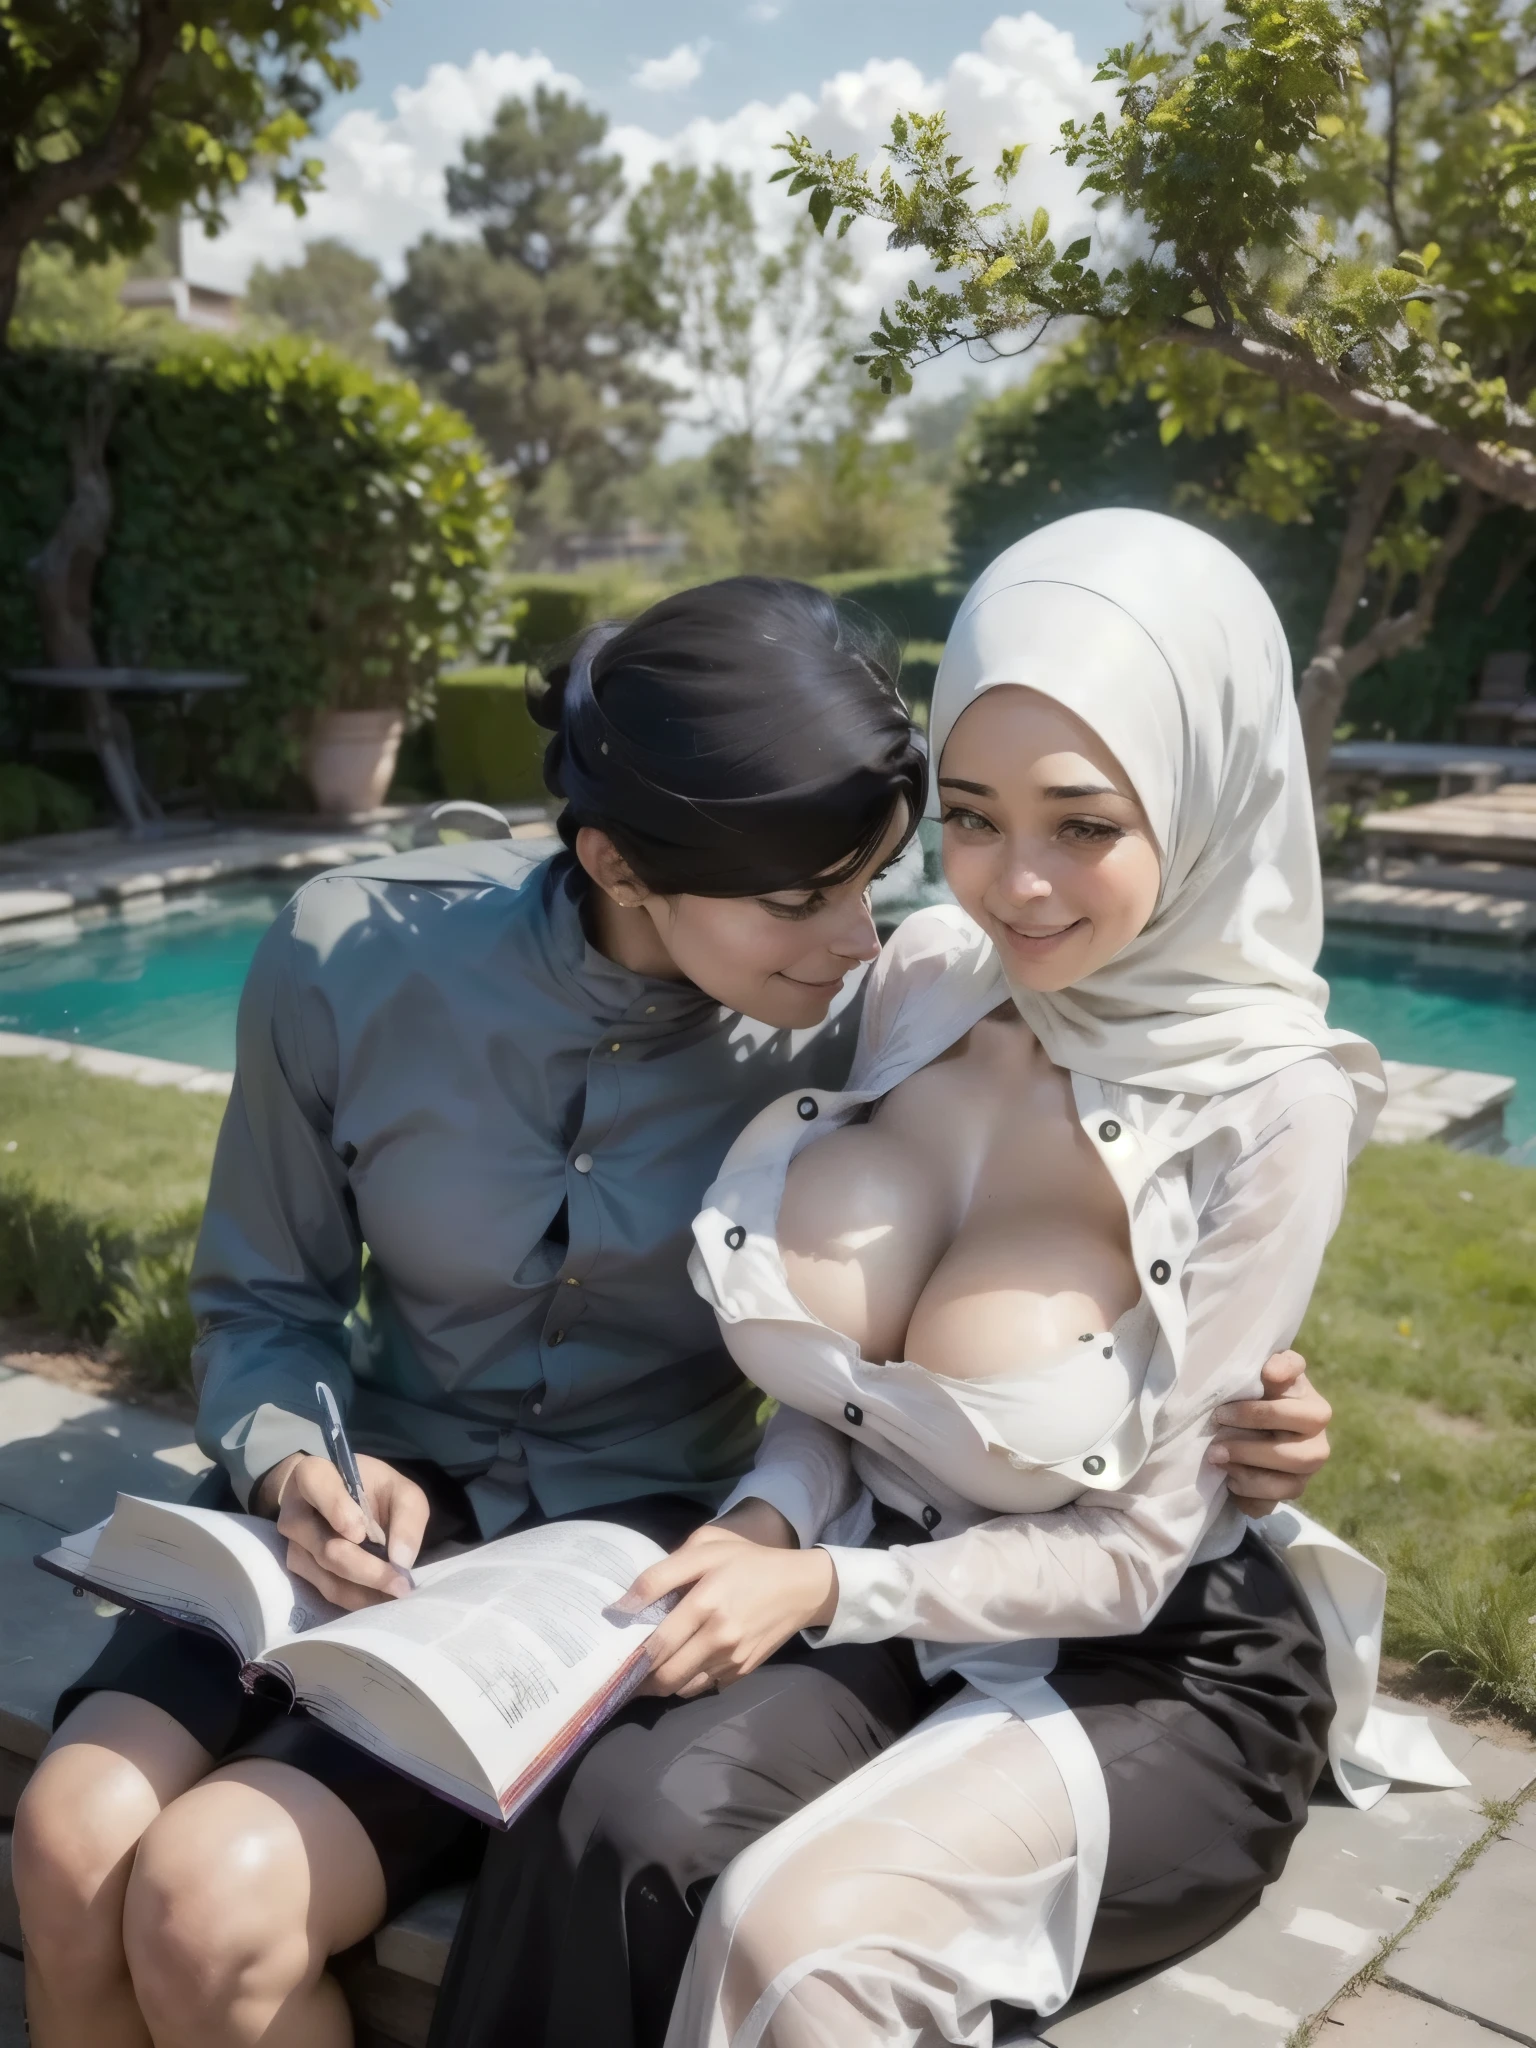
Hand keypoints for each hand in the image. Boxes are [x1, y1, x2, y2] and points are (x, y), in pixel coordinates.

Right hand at [253, 1452, 427, 1610]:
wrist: (339, 1497)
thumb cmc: (370, 1488)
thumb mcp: (398, 1488)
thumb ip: (406, 1515)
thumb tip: (401, 1561)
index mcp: (313, 1476)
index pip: (317, 1486)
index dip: (337, 1509)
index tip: (360, 1532)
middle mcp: (296, 1513)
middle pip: (328, 1549)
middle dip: (368, 1570)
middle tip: (402, 1583)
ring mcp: (294, 1545)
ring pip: (328, 1577)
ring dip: (365, 1591)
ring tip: (397, 1593)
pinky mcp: (299, 1570)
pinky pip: (327, 1592)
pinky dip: (357, 1599)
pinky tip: (381, 1598)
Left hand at [618, 1520, 838, 1698]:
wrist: (801, 1588)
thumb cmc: (747, 1561)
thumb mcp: (706, 1548)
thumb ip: (664, 1571)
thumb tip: (626, 1603)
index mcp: (706, 1602)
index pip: (657, 1641)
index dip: (630, 1654)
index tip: (611, 1655)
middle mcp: (718, 1636)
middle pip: (665, 1674)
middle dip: (639, 1679)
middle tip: (621, 1674)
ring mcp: (731, 1659)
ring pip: (682, 1686)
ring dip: (660, 1684)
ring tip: (644, 1674)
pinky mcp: (741, 1672)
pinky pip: (703, 1687)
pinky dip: (686, 1682)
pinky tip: (679, 1667)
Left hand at [1207, 1350, 1331, 1516]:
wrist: (1252, 1425)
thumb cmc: (1259, 1393)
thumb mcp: (1266, 1373)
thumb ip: (1277, 1365)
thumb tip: (1272, 1371)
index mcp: (1314, 1409)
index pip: (1304, 1413)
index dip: (1270, 1406)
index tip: (1254, 1388)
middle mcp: (1318, 1443)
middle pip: (1294, 1454)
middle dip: (1251, 1447)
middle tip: (1215, 1437)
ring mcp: (1305, 1473)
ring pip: (1288, 1485)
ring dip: (1248, 1474)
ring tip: (1217, 1460)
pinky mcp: (1287, 1493)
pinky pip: (1270, 1505)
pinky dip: (1248, 1498)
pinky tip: (1230, 1484)